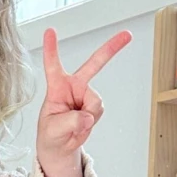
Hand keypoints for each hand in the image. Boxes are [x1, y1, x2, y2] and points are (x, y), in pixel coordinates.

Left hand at [35, 27, 130, 176]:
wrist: (59, 146)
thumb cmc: (50, 134)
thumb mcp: (53, 130)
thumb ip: (69, 122)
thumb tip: (87, 117)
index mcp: (56, 86)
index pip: (52, 65)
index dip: (51, 49)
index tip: (49, 30)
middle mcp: (73, 86)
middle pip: (93, 64)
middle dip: (111, 49)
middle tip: (127, 35)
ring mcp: (85, 95)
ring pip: (96, 102)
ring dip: (87, 117)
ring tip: (74, 126)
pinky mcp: (93, 105)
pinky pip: (98, 112)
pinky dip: (90, 122)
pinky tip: (81, 126)